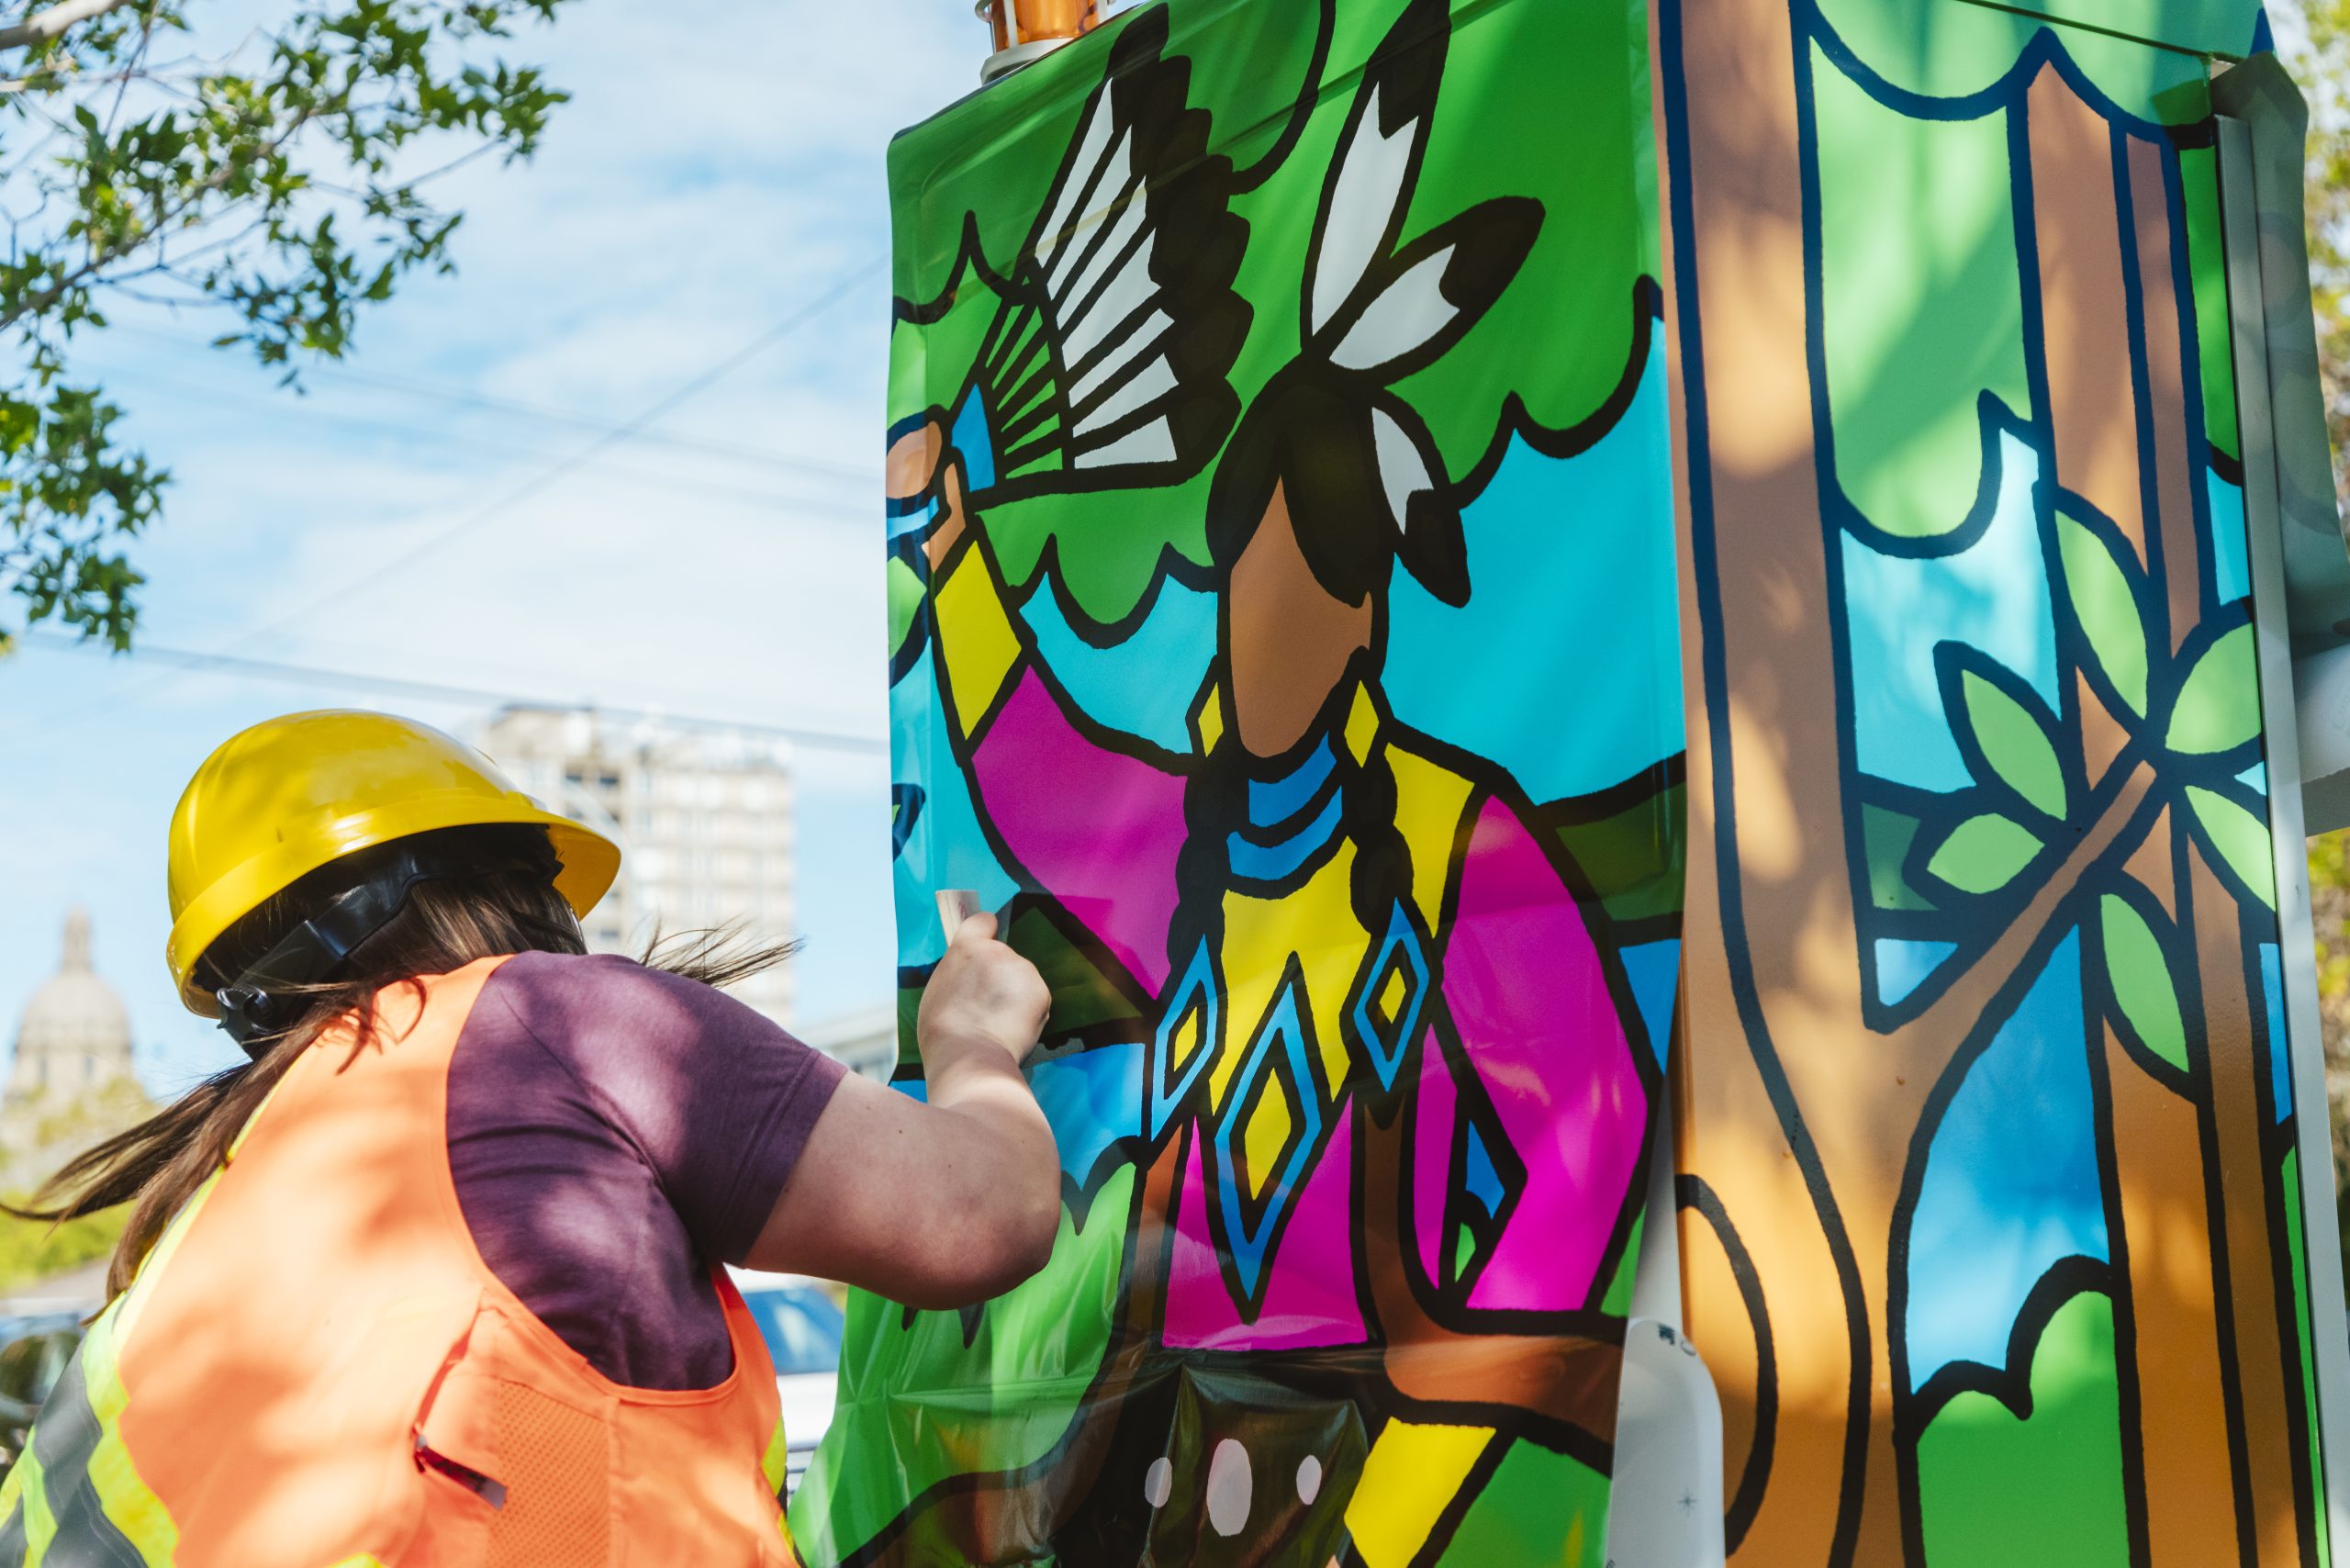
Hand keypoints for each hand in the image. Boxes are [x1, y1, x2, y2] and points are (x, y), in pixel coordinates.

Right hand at [917, 912, 1050, 1066]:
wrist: (969, 1056)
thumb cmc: (943, 1030)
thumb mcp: (939, 987)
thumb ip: (960, 971)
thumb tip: (971, 973)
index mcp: (967, 947)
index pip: (983, 921)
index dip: (985, 932)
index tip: (985, 945)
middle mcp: (998, 950)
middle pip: (1002, 956)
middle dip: (998, 975)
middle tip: (984, 1005)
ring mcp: (1022, 969)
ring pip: (1019, 977)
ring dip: (1013, 993)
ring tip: (995, 1021)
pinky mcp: (1041, 990)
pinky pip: (1035, 996)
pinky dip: (1028, 1010)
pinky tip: (1011, 1028)